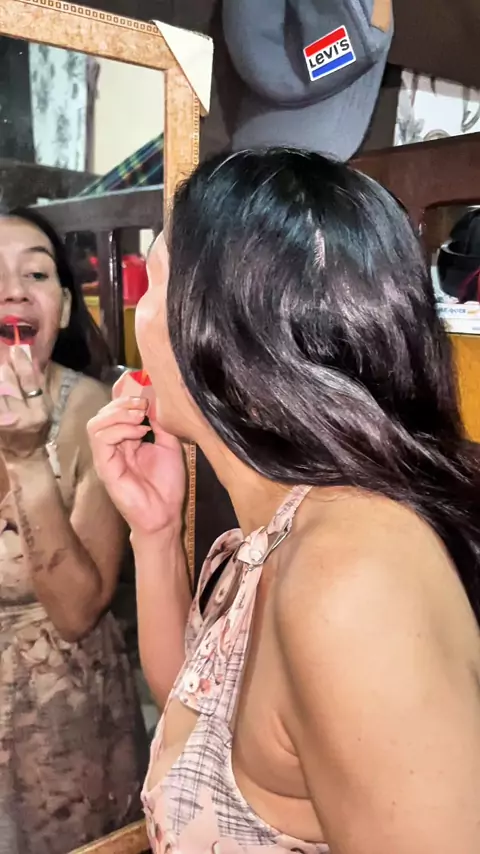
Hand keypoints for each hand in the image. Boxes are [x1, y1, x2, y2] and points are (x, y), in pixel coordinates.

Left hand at [0, 348, 49, 458]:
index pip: (29, 383)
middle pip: (8, 386)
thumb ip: (37, 387)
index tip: (16, 349)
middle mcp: (20, 418)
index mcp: (38, 413)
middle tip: (2, 357)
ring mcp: (4, 422)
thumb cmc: (38, 431)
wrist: (23, 455)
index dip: (22, 364)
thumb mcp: (44, 409)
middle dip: (4, 370)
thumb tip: (30, 361)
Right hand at [87, 394, 185, 534]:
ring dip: (119, 414)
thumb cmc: (167, 483)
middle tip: (144, 404)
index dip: (122, 391)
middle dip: (123, 401)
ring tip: (141, 418)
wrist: (165, 514)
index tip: (140, 380)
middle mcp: (113, 445)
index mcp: (126, 438)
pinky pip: (101, 440)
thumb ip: (160, 422)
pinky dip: (119, 430)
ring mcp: (106, 456)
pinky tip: (140, 433)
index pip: (115, 408)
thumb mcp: (169, 444)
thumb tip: (155, 398)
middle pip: (104, 412)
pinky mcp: (105, 468)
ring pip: (96, 423)